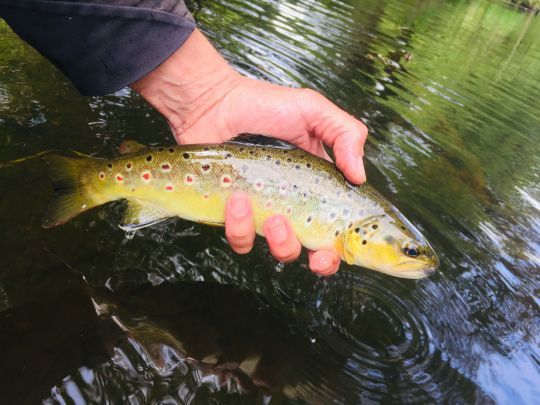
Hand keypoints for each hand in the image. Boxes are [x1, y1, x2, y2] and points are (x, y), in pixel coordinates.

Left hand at [131, 30, 367, 275]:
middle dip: (320, 261)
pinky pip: (241, 239)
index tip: (339, 249)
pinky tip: (237, 198)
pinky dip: (241, 226)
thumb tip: (360, 176)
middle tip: (315, 254)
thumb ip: (346, 135)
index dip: (343, 246)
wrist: (212, 104)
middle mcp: (293, 203)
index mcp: (317, 184)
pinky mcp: (233, 215)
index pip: (338, 224)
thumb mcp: (313, 111)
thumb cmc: (263, 105)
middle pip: (315, 249)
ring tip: (271, 214)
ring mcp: (263, 211)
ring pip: (279, 250)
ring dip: (280, 240)